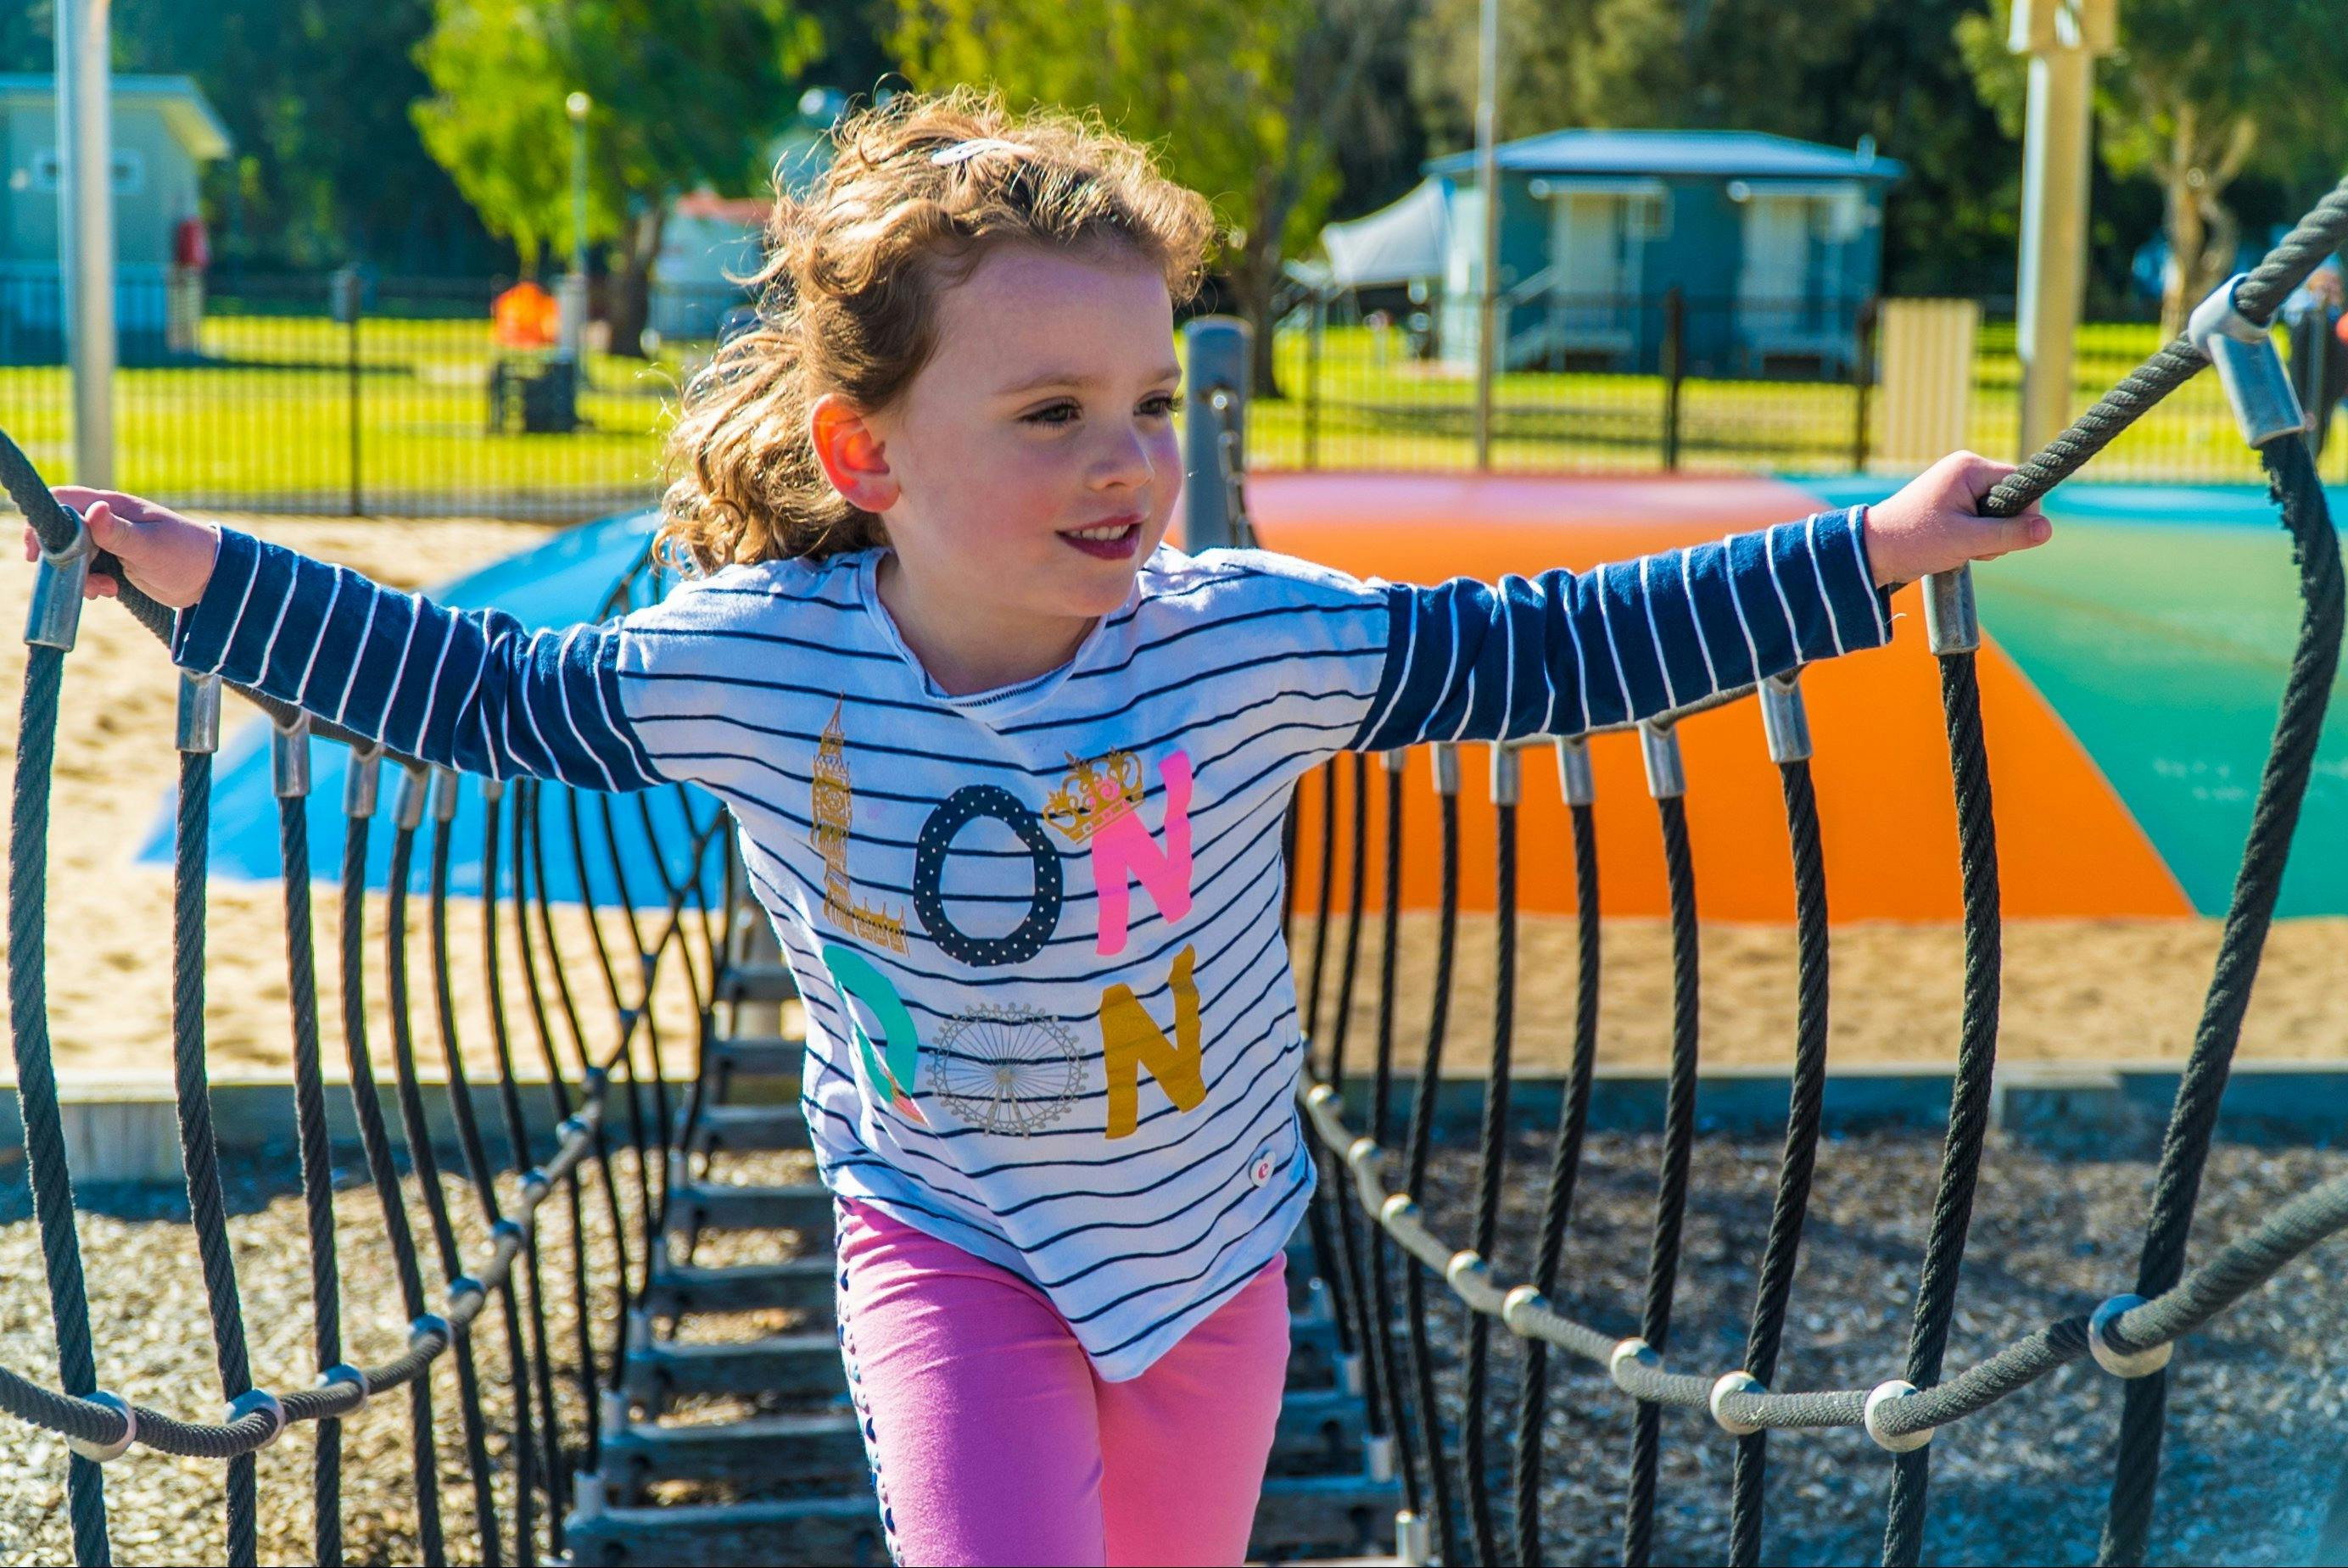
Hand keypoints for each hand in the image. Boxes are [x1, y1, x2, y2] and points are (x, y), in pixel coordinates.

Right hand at [21, 486, 221, 607]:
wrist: (213, 579)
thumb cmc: (187, 556)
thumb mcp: (151, 547)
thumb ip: (118, 532)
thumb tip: (94, 510)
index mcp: (114, 507)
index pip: (64, 501)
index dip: (44, 522)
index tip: (39, 552)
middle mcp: (109, 520)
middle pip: (63, 531)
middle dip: (63, 558)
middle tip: (76, 580)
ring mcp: (112, 541)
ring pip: (75, 554)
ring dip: (79, 575)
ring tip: (105, 589)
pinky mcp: (118, 560)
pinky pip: (90, 568)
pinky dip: (92, 582)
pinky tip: (109, 592)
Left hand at [1861, 452, 2051, 587]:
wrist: (1872, 552)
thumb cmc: (1914, 541)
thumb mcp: (1966, 541)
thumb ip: (2008, 534)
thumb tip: (2047, 530)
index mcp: (1969, 467)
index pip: (2021, 483)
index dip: (2021, 514)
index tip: (2000, 536)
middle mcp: (1965, 470)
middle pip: (2011, 500)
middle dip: (1999, 529)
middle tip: (1970, 545)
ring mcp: (1959, 487)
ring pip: (1998, 514)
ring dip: (1987, 538)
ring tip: (1958, 546)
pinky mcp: (1954, 504)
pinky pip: (1983, 520)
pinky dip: (1976, 538)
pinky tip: (1956, 546)